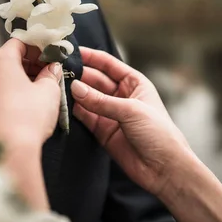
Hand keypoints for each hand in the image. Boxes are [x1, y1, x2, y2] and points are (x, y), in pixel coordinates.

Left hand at [0, 39, 62, 149]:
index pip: (20, 42)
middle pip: (10, 57)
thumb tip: (52, 69)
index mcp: (0, 59)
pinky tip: (28, 100)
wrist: (7, 151)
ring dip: (22, 76)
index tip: (51, 55)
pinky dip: (12, 89)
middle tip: (49, 72)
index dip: (38, 47)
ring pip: (3, 74)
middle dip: (31, 63)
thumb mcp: (48, 91)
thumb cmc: (27, 117)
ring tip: (41, 88)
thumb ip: (51, 74)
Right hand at [71, 47, 193, 196]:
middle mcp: (121, 95)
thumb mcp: (131, 111)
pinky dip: (74, 111)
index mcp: (134, 83)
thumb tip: (75, 88)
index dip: (90, 57)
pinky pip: (85, 116)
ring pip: (87, 98)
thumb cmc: (159, 134)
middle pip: (95, 80)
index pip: (108, 64)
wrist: (165, 169)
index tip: (71, 51)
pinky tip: (63, 104)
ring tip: (56, 86)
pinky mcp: (102, 131)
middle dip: (78, 75)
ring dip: (74, 93)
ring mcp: (110, 113)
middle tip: (58, 71)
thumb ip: (101, 101)